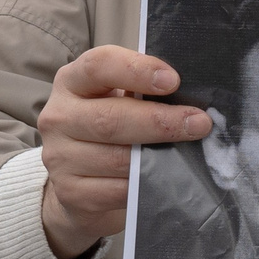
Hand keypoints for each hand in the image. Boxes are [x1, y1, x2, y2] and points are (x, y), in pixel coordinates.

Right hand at [35, 46, 211, 258]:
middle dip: (160, 121)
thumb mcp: (117, 98)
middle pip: (110, 119)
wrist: (79, 180)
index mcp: (72, 81)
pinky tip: (164, 179)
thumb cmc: (111, 125)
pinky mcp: (70, 192)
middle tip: (199, 123)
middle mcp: (59, 116)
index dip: (136, 70)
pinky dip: (144, 185)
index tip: (173, 80)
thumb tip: (191, 94)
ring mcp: (59, 157)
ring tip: (190, 153)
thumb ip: (141, 90)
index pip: (97, 66)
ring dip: (158, 157)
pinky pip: (116, 190)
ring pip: (116, 158)